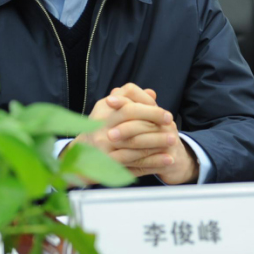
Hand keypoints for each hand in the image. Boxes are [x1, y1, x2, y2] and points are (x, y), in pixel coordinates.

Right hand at [66, 84, 198, 184]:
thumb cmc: (101, 132)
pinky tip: (167, 160)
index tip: (164, 112)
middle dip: (153, 116)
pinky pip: (134, 160)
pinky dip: (153, 160)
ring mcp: (102, 141)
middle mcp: (101, 121)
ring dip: (156, 140)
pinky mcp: (107, 161)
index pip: (127, 95)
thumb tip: (152, 93)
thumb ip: (130, 102)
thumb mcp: (111, 113)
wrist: (80, 158)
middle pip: (129, 112)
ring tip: (173, 141)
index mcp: (103, 107)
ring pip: (134, 138)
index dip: (147, 103)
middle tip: (171, 122)